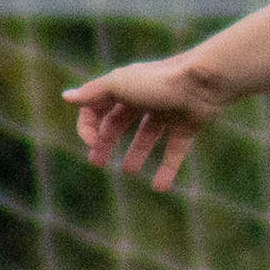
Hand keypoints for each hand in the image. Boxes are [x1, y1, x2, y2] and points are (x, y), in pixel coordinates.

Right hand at [64, 48, 232, 190]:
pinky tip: (159, 188)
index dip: (90, 126)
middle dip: (106, 142)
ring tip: (129, 171)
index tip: (92, 143)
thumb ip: (94, 93)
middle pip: (119, 123)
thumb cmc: (159, 81)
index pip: (97, 108)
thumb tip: (66, 97)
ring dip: (136, 153)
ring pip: (147, 136)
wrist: (203, 82)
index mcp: (124, 87)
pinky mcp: (187, 126)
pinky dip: (167, 169)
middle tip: (97, 162)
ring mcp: (167, 112)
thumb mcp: (120, 85)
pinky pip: (175, 150)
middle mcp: (144, 98)